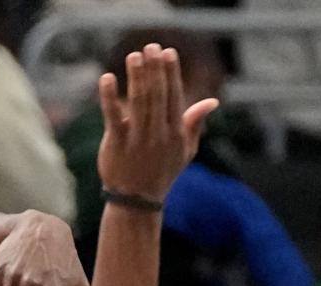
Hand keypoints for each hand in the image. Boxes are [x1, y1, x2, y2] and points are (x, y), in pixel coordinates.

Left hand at [97, 44, 217, 202]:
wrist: (137, 203)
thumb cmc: (161, 173)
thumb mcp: (183, 151)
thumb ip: (195, 124)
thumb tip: (213, 102)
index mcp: (174, 133)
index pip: (174, 97)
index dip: (170, 73)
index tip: (167, 52)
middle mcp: (158, 135)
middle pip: (157, 95)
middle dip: (154, 69)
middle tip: (150, 47)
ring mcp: (137, 140)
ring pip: (139, 103)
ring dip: (136, 77)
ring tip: (134, 56)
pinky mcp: (116, 145)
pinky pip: (113, 117)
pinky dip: (109, 97)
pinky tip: (107, 78)